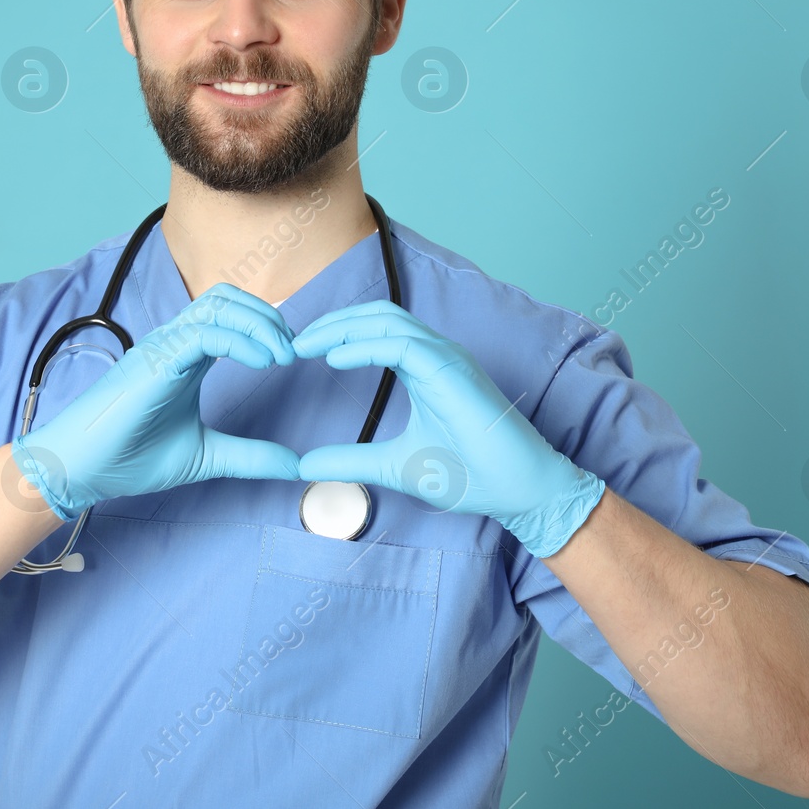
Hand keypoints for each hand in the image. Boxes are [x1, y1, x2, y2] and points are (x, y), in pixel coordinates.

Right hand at [12, 282, 301, 520]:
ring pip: (217, 306)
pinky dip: (240, 342)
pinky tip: (263, 363)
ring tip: (281, 355)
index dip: (266, 326)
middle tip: (292, 351)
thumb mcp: (205, 456)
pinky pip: (204, 334)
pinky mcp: (155, 361)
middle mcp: (174, 343)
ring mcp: (162, 347)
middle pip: (226, 299)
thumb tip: (295, 464)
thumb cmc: (130, 458)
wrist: (81, 470)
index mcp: (185, 356)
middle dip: (267, 317)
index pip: (229, 315)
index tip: (291, 356)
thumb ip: (249, 456)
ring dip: (258, 323)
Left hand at [290, 300, 604, 557]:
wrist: (520, 492)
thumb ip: (351, 459)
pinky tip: (333, 360)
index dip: (332, 334)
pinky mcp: (454, 372)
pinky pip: (404, 345)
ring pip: (386, 322)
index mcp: (424, 367)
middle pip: (374, 316)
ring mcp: (448, 358)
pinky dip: (365, 347)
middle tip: (289, 342)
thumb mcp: (393, 466)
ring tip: (303, 346)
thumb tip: (304, 463)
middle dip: (329, 323)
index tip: (294, 351)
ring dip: (340, 329)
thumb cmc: (471, 474)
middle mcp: (436, 353)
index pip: (372, 331)